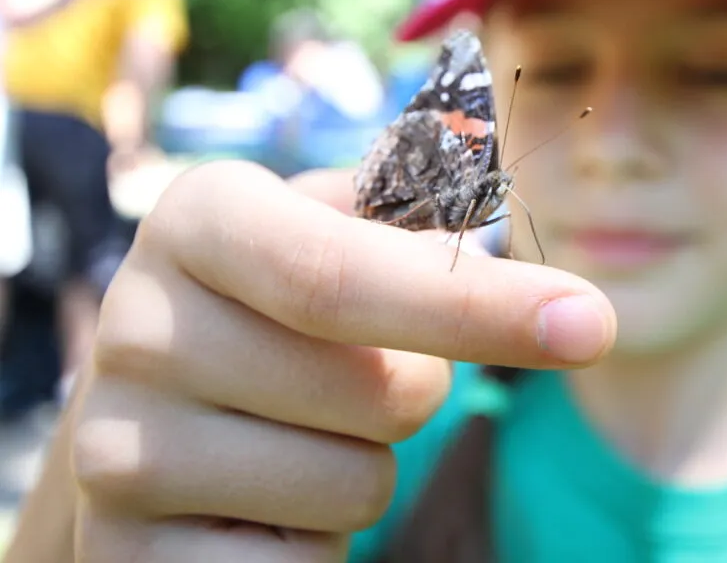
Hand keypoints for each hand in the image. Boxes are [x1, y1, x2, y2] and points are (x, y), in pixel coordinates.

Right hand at [72, 161, 615, 560]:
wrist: (161, 412)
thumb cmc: (282, 311)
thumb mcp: (330, 233)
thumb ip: (413, 214)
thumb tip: (517, 225)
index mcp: (198, 221)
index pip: (341, 271)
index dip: (476, 304)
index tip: (593, 323)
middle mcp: (138, 325)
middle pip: (380, 390)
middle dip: (423, 388)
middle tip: (366, 372)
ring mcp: (116, 448)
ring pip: (357, 483)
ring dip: (368, 465)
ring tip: (300, 432)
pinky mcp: (127, 552)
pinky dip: (321, 538)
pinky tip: (266, 499)